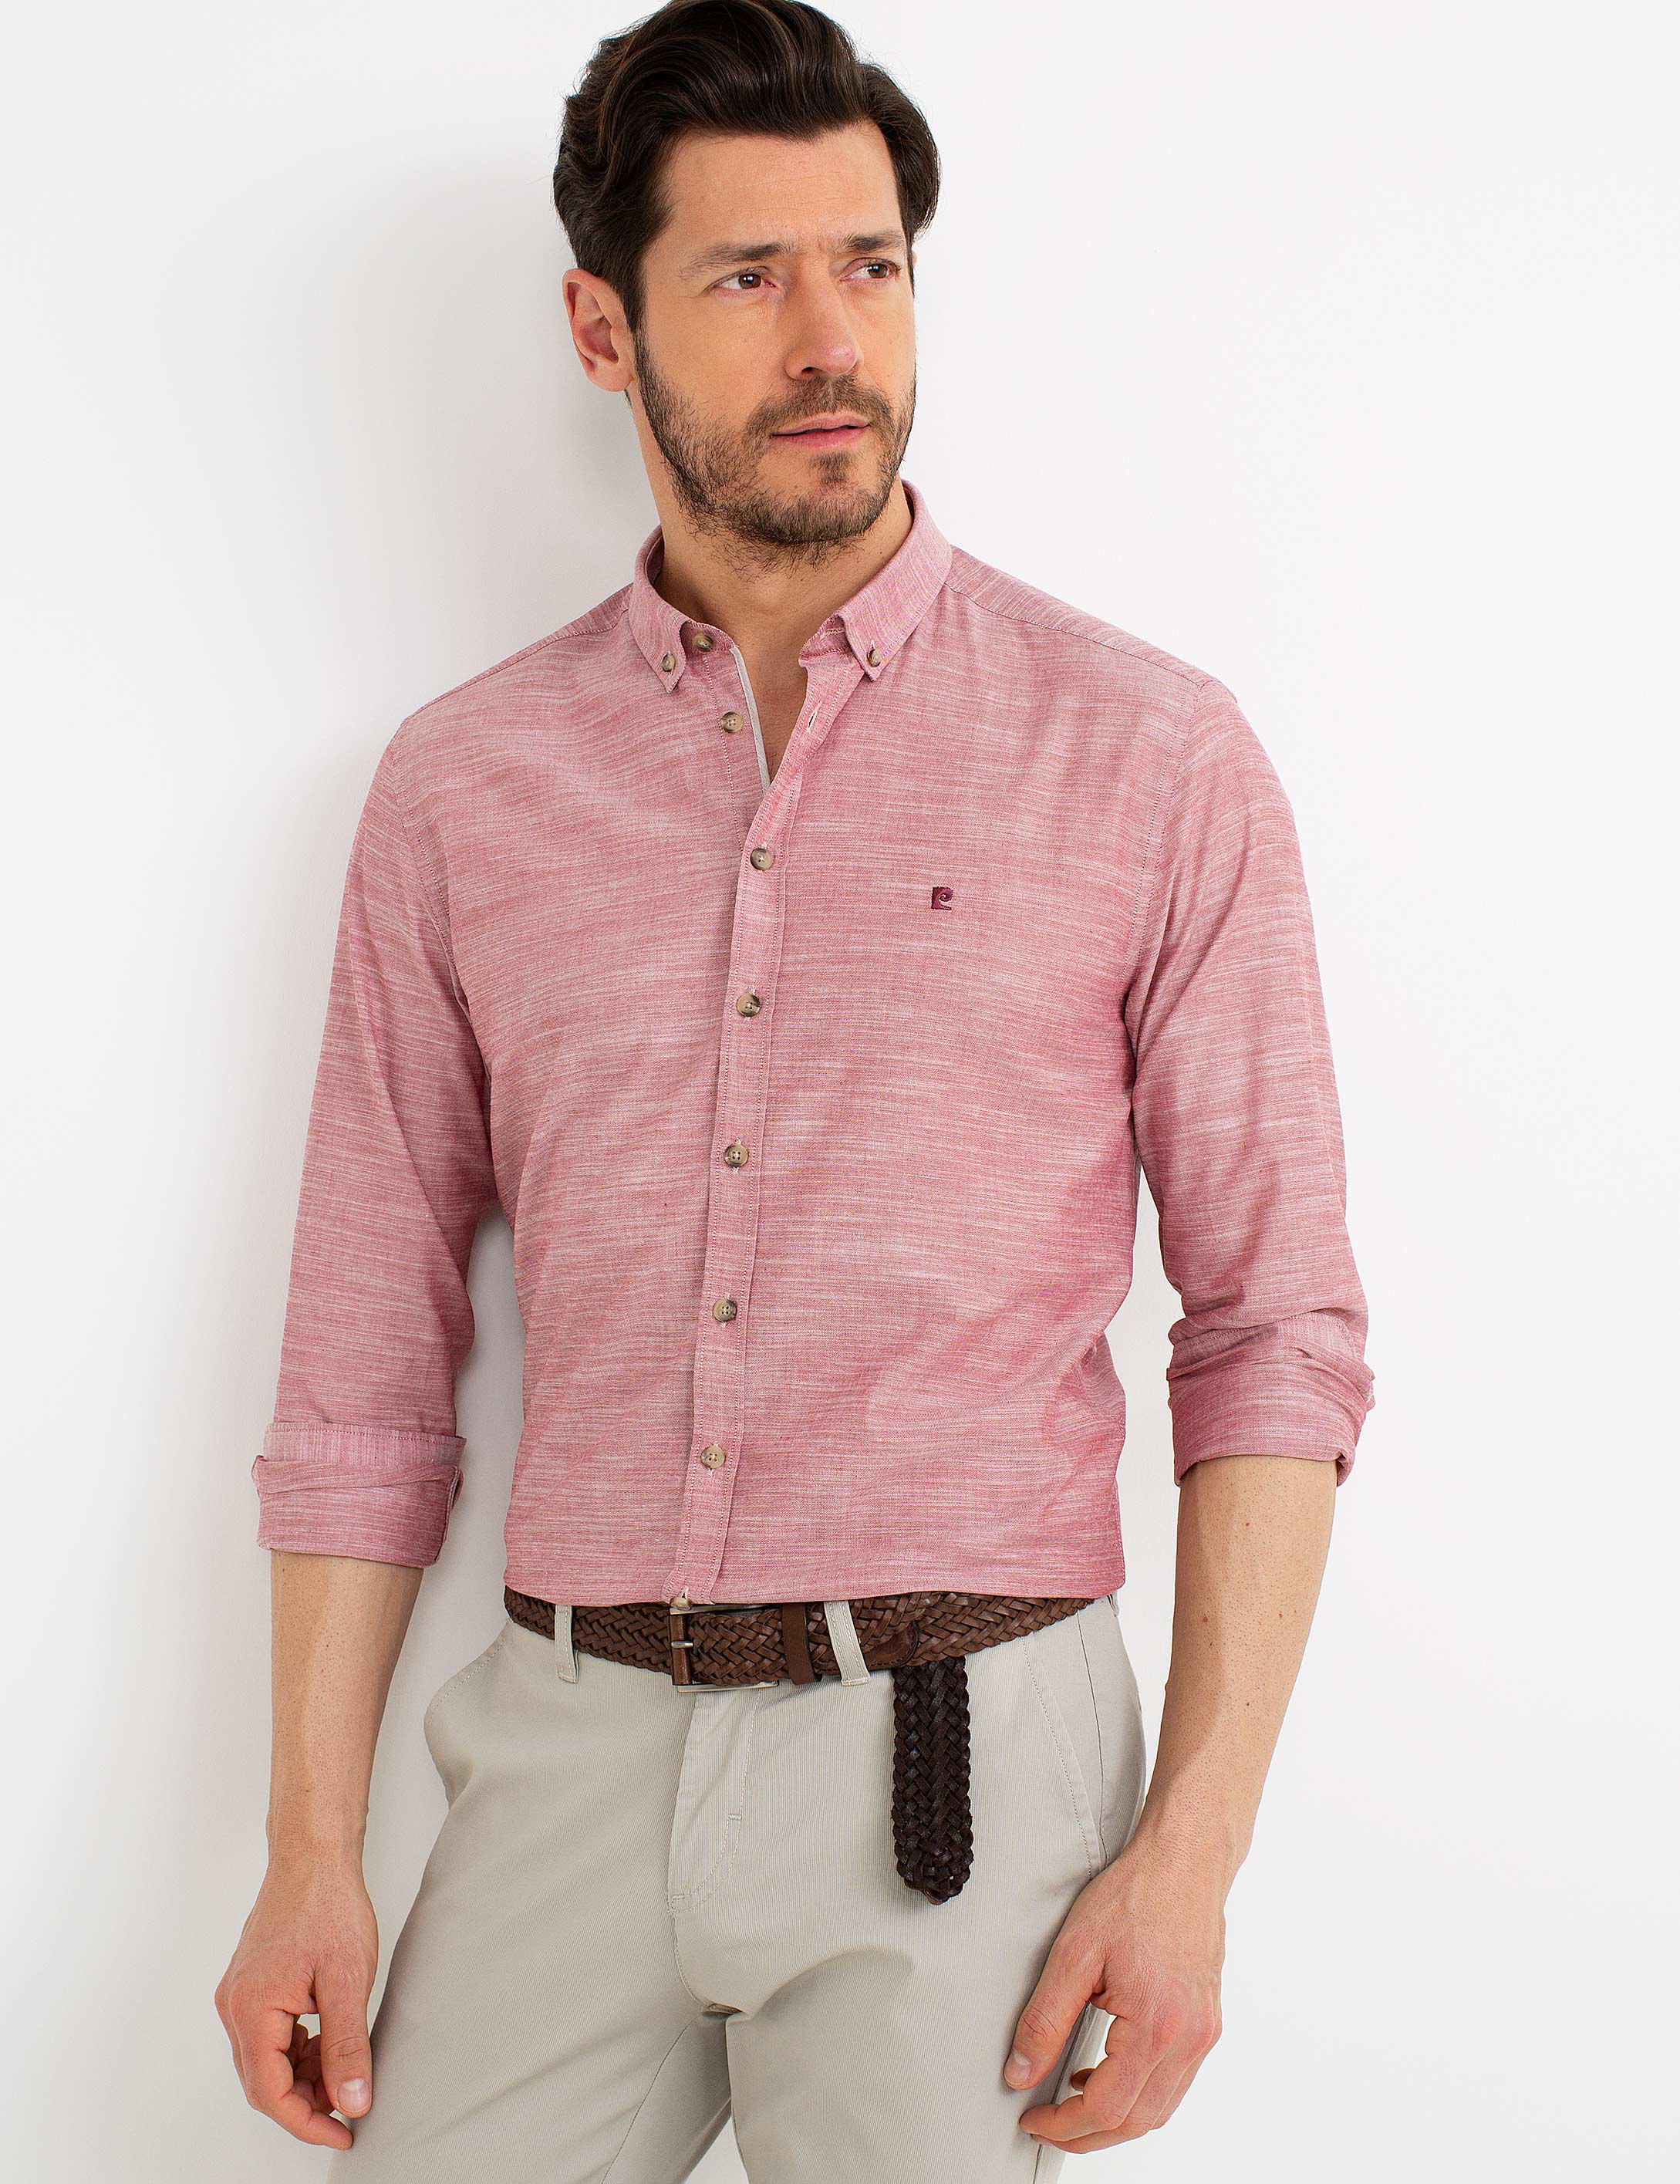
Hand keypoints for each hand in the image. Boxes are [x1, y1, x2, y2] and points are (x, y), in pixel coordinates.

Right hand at [215, 1847, 379, 2148]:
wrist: (314, 1855)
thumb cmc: (328, 1907)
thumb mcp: (347, 1982)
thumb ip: (348, 2047)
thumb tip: (352, 2103)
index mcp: (251, 2010)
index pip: (270, 2093)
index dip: (307, 2122)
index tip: (344, 2132)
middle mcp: (235, 2007)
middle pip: (264, 2081)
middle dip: (306, 2102)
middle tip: (350, 2107)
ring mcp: (240, 1995)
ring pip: (267, 2060)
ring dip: (303, 2076)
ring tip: (346, 2072)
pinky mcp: (252, 1984)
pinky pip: (270, 2035)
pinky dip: (298, 2049)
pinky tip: (328, 2043)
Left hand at [1004, 1827, 1225, 2152]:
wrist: (1184, 1863)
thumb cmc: (1135, 1896)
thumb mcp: (1074, 1954)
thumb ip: (1045, 2020)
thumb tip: (1020, 2073)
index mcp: (1156, 2027)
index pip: (1107, 2108)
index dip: (1064, 2125)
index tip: (1033, 2119)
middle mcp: (1188, 2040)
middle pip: (1136, 2122)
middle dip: (1086, 2134)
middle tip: (1047, 2123)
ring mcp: (1203, 2035)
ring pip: (1158, 2110)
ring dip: (1114, 2120)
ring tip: (1071, 2102)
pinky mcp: (1206, 2025)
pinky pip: (1174, 2083)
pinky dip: (1139, 2095)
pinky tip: (1107, 2072)